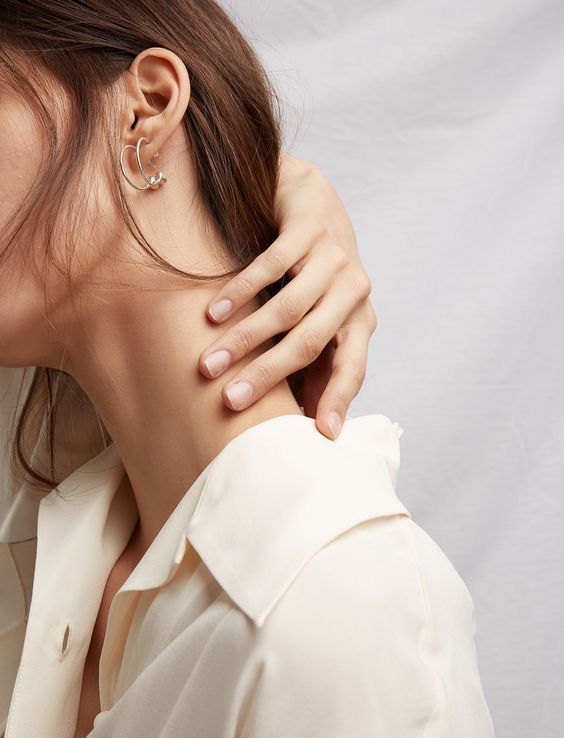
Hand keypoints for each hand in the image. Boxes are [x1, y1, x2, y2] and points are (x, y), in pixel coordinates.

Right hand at [198, 154, 376, 439]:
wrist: (313, 199)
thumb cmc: (316, 273)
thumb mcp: (325, 316)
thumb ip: (318, 360)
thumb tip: (309, 420)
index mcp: (360, 320)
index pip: (353, 367)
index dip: (338, 400)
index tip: (321, 435)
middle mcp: (354, 290)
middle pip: (311, 342)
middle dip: (268, 374)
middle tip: (231, 401)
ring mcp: (334, 257)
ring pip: (287, 308)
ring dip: (245, 338)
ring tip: (210, 363)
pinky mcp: (309, 230)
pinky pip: (271, 266)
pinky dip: (240, 292)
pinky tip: (214, 312)